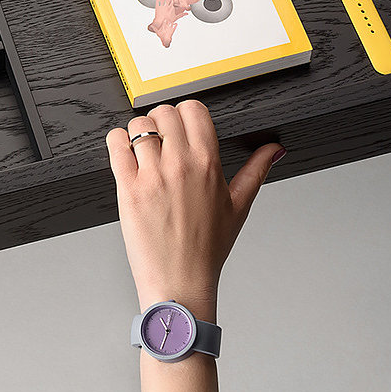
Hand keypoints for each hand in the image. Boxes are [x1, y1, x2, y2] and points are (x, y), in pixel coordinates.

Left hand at [105, 101, 283, 320]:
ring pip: (138, 125)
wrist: (181, 282)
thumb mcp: (239, 206)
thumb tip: (275, 149)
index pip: (193, 109)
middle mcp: (180, 165)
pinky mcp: (128, 189)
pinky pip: (115, 145)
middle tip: (163, 141)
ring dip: (139, 133)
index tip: (182, 128)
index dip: (186, 114)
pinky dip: (117, 142)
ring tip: (144, 152)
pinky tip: (126, 156)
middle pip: (164, 112)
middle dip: (162, 121)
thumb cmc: (207, 248)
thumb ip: (257, 170)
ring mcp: (152, 176)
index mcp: (208, 164)